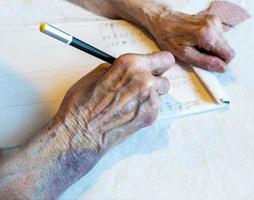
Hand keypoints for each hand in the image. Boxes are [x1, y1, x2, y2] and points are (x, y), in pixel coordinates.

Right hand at [55, 51, 173, 167]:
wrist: (80, 133)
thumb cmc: (83, 104)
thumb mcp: (97, 74)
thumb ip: (119, 68)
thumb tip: (129, 69)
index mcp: (131, 65)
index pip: (164, 58)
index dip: (159, 63)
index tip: (156, 67)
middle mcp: (144, 80)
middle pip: (165, 78)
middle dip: (155, 80)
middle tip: (142, 86)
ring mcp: (150, 100)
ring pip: (160, 95)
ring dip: (150, 96)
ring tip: (130, 102)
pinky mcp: (150, 117)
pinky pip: (154, 109)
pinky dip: (145, 110)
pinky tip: (128, 113)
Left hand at [146, 10, 234, 71]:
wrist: (163, 21)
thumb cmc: (170, 37)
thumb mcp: (184, 55)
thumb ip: (205, 62)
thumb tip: (222, 67)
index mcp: (207, 35)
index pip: (229, 54)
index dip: (220, 62)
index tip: (208, 62)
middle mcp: (213, 25)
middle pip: (227, 48)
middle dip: (216, 55)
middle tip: (199, 53)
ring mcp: (214, 20)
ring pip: (224, 43)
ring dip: (213, 48)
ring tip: (197, 46)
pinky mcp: (212, 19)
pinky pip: (219, 36)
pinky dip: (210, 41)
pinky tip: (198, 40)